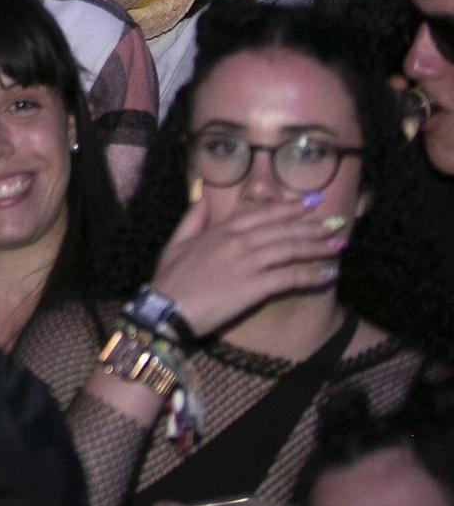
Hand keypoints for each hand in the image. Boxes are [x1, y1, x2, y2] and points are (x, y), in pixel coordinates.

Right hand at [150, 192, 341, 337]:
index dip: (287, 208)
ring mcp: (247, 263)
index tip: (309, 204)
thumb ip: (192, 218)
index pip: (260, 214)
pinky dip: (310, 275)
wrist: (166, 308)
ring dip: (318, 247)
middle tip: (335, 223)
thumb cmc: (169, 278)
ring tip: (339, 245)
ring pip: (290, 250)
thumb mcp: (175, 242)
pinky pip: (289, 278)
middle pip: (282, 230)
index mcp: (220, 230)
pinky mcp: (254, 286)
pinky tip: (328, 275)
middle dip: (311, 226)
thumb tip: (202, 197)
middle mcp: (237, 241)